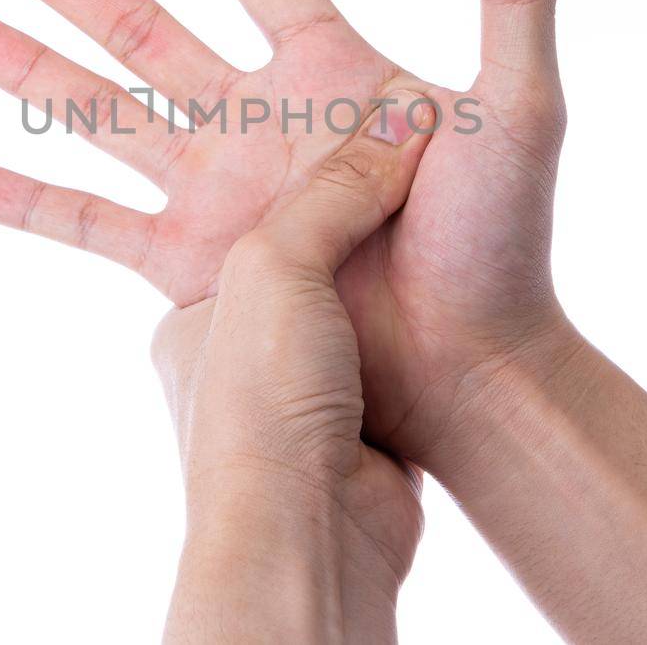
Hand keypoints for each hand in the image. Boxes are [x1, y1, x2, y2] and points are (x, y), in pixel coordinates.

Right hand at [0, 0, 568, 466]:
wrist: (474, 367)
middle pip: (140, 23)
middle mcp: (258, 119)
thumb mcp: (518, 105)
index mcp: (328, 69)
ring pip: (101, 112)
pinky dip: (27, 200)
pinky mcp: (193, 266)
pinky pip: (92, 227)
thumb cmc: (507, 240)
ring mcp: (219, 193)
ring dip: (25, 68)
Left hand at [151, 95, 433, 642]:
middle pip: (305, 247)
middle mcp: (241, 344)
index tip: (361, 126)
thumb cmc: (260, 403)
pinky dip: (420, 311)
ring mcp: (300, 386)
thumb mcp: (277, 264)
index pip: (252, 206)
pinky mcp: (361, 418)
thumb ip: (334, 188)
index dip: (304, 163)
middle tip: (410, 155)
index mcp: (195, 301)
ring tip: (442, 212)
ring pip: (355, 294)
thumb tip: (402, 115)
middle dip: (352, 208)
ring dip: (394, 260)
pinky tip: (451, 284)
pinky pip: (395, 341)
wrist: (308, 530)